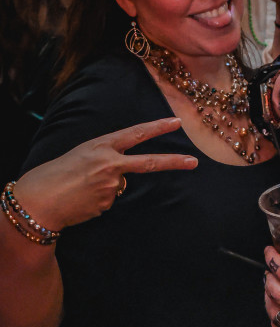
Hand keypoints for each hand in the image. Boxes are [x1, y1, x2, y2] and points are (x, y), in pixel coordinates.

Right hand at [14, 117, 196, 230]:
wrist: (38, 200)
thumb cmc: (55, 174)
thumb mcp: (80, 154)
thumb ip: (105, 158)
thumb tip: (122, 174)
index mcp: (101, 146)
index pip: (135, 134)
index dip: (156, 127)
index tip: (176, 122)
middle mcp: (110, 164)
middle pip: (149, 163)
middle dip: (174, 162)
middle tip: (194, 162)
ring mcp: (111, 185)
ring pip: (120, 186)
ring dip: (105, 188)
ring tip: (81, 188)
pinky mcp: (108, 203)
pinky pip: (109, 201)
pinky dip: (98, 201)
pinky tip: (82, 200)